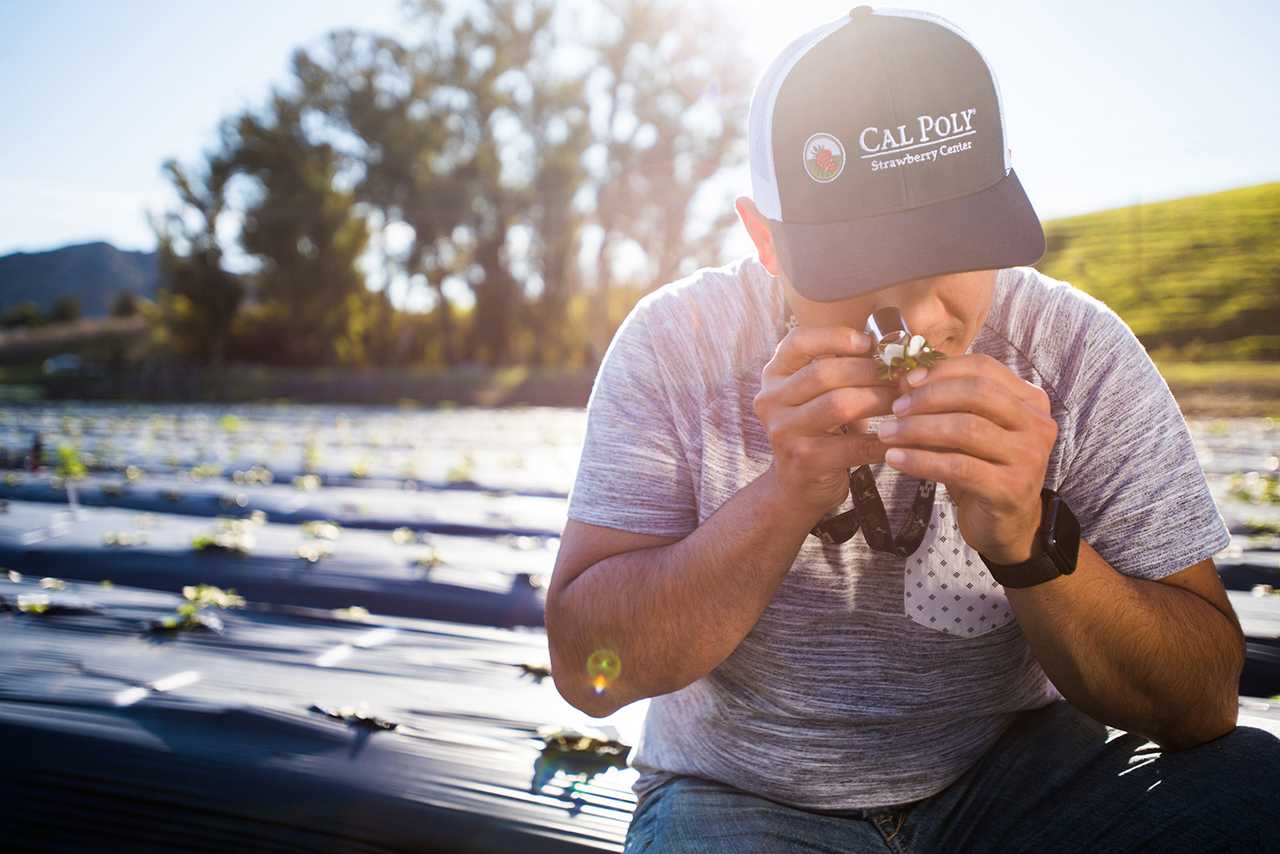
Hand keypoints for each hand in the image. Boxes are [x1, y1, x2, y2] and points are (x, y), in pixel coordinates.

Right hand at [754, 325, 898, 518]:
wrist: (799, 485)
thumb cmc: (819, 430)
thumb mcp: (818, 395)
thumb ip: (841, 369)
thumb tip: (893, 346)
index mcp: (774, 376)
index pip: (797, 342)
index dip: (835, 337)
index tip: (868, 342)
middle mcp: (771, 400)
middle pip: (824, 373)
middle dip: (870, 371)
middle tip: (903, 374)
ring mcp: (783, 431)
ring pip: (839, 405)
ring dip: (880, 400)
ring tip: (905, 401)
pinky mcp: (803, 460)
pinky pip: (853, 445)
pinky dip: (882, 439)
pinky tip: (900, 436)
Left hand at [877, 354, 1057, 563]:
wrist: (1005, 524)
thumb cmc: (981, 467)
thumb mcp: (968, 427)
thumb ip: (946, 401)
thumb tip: (902, 376)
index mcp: (1030, 399)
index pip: (984, 368)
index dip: (942, 369)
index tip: (906, 379)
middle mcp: (1038, 424)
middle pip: (977, 393)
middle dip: (928, 397)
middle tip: (895, 408)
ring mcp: (1029, 457)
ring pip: (966, 429)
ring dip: (918, 429)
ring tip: (886, 433)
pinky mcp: (1011, 488)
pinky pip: (958, 467)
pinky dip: (921, 460)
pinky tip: (895, 459)